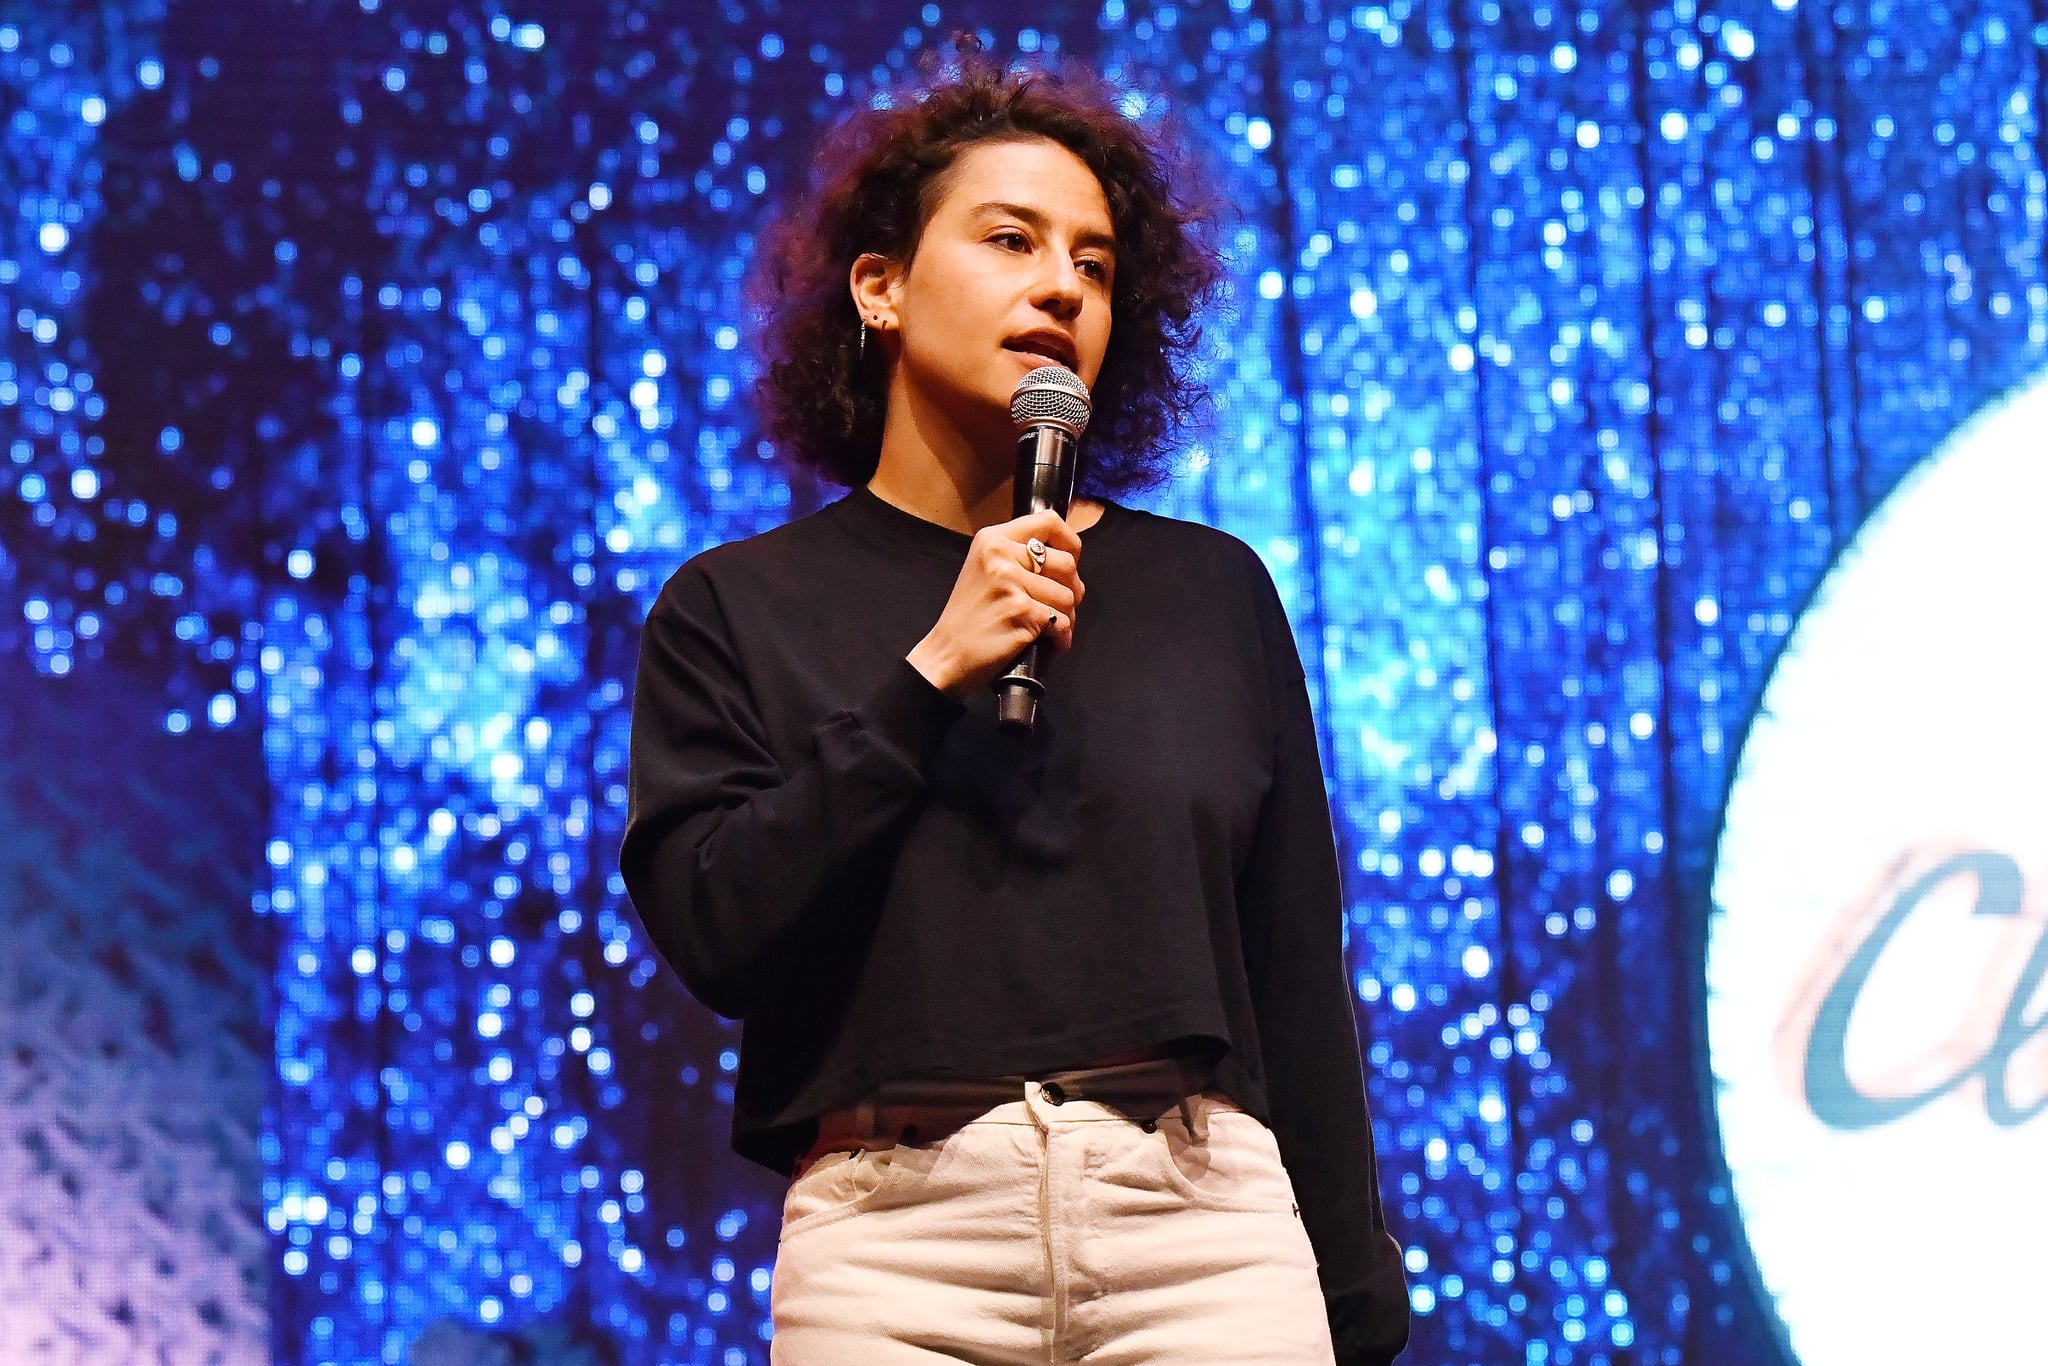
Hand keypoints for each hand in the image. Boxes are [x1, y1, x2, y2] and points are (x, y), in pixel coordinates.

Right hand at [906, 509, 1084, 699]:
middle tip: (1060, 605)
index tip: (1071, 560)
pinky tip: (1048, 643)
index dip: (1070, 542)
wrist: (946, 655)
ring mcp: (1011, 582)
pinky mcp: (1021, 611)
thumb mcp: (984, 569)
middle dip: (1072, 588)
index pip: (1049, 521)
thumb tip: (1067, 557)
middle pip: (1067, 562)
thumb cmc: (969, 617)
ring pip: (1068, 596)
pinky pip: (1061, 621)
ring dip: (1066, 617)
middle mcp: (1000, 555)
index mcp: (992, 539)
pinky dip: (1060, 637)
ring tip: (1049, 627)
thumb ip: (1018, 556)